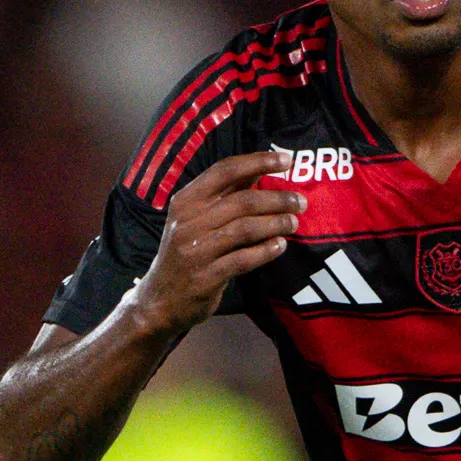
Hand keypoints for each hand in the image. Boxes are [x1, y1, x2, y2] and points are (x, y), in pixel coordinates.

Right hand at [134, 149, 305, 329]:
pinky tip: (280, 246)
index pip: (224, 171)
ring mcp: (195, 250)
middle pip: (242, 201)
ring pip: (245, 229)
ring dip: (275, 224)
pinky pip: (243, 259)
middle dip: (277, 199)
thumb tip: (259, 168)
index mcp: (185, 201)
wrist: (161, 299)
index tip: (287, 160)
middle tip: (300, 202)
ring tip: (293, 223)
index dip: (257, 162)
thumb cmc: (186, 251)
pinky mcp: (205, 277)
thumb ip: (225, 194)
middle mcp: (188, 222)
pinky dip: (265, 251)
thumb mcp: (196, 218)